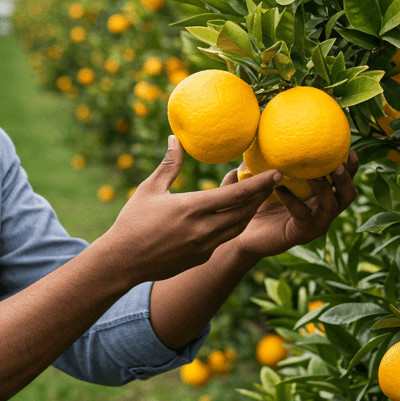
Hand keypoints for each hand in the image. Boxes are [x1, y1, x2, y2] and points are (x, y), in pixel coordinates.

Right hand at [97, 136, 277, 283]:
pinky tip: (233, 214)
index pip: (236, 194)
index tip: (276, 172)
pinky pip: (225, 238)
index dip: (260, 183)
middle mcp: (204, 229)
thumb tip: (175, 138)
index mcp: (192, 208)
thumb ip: (169, 165)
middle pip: (245, 212)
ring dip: (249, 211)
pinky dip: (234, 224)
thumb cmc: (133, 222)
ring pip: (238, 227)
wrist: (122, 261)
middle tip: (271, 181)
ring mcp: (204, 246)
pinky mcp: (201, 257)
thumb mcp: (150, 189)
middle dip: (260, 196)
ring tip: (255, 196)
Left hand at [220, 150, 359, 261]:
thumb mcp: (267, 179)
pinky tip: (279, 188)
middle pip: (347, 195)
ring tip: (313, 175)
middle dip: (346, 179)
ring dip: (325, 189)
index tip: (351, 150)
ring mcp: (315, 224)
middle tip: (338, 165)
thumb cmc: (258, 203)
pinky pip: (302, 215)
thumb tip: (263, 130)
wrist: (246, 235)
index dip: (351, 167)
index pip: (343, 181)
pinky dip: (292, 200)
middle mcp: (323, 211)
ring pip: (331, 206)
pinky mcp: (301, 233)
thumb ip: (272, 160)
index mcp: (321, 196)